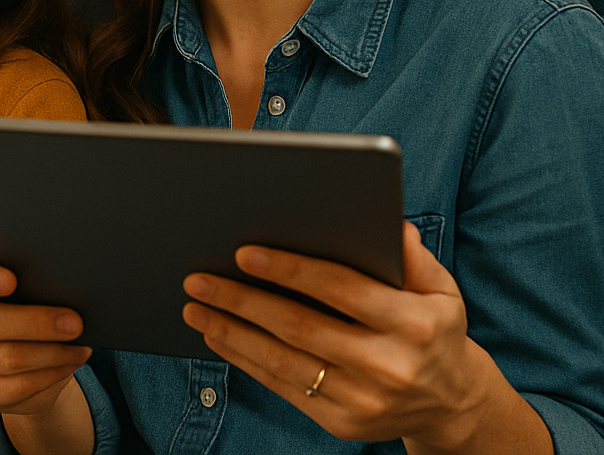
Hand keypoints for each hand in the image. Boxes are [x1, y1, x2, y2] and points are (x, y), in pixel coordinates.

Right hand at [0, 251, 90, 417]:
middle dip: (35, 322)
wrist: (19, 349)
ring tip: (81, 343)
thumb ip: (21, 269)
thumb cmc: (20, 298)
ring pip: (7, 358)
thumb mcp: (18, 279)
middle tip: (74, 321)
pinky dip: (51, 374)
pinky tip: (70, 362)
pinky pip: (16, 387)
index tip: (12, 280)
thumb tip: (56, 273)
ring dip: (51, 352)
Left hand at [182, 222, 548, 453]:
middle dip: (243, 299)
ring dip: (231, 332)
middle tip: (199, 277)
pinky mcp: (342, 423)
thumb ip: (414, 257)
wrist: (451, 402)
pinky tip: (217, 336)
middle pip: (301, 326)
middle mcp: (389, 366)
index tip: (244, 253)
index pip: (342, 289)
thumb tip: (389, 223)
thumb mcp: (441, 290)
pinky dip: (245, 360)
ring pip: (283, 361)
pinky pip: (283, 387)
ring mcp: (364, 401)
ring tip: (195, 306)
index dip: (291, 270)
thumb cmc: (434, 330)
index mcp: (415, 324)